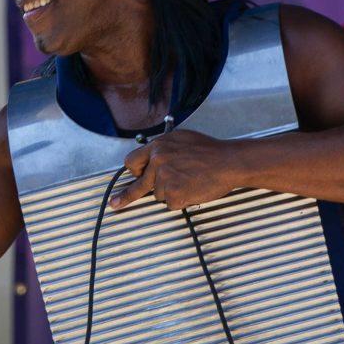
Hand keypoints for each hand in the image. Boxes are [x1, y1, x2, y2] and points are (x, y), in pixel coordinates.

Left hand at [108, 129, 245, 211]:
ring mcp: (165, 180)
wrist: (228, 162)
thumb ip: (163, 148)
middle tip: (115, 204)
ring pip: (159, 195)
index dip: (134, 171)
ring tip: (189, 181)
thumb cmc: (209, 150)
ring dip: (171, 192)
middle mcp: (158, 162)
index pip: (132, 162)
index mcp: (158, 147)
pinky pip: (171, 204)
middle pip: (141, 184)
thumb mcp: (181, 139)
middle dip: (128, 196)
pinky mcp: (174, 195)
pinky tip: (192, 189)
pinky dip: (181, 200)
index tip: (128, 179)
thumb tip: (152, 158)